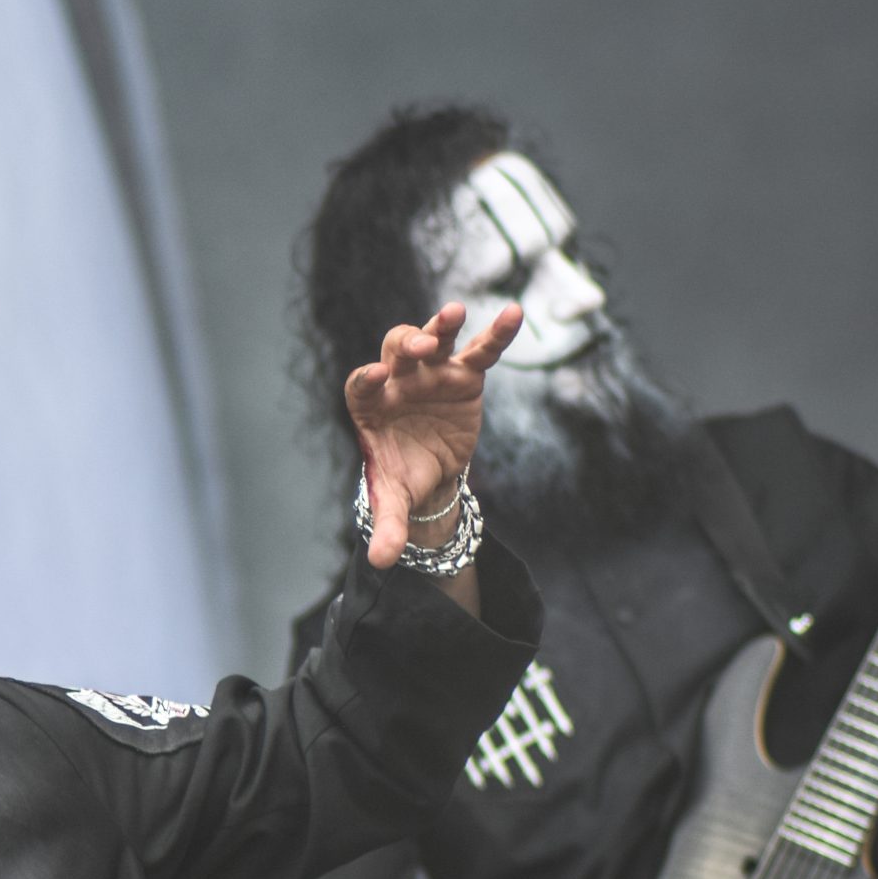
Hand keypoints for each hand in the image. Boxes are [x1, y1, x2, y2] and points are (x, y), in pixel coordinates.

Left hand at [345, 300, 523, 569]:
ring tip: (453, 314)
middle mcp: (398, 379)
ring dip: (440, 327)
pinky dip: (497, 333)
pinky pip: (481, 350)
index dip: (367, 379)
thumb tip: (380, 564)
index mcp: (371, 404)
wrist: (431, 468)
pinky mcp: (464, 374)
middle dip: (407, 347)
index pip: (362, 384)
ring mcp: (431, 372)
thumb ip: (388, 526)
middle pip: (395, 352)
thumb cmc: (404, 475)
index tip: (376, 378)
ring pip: (433, 340)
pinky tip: (515, 313)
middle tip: (420, 349)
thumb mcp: (395, 501)